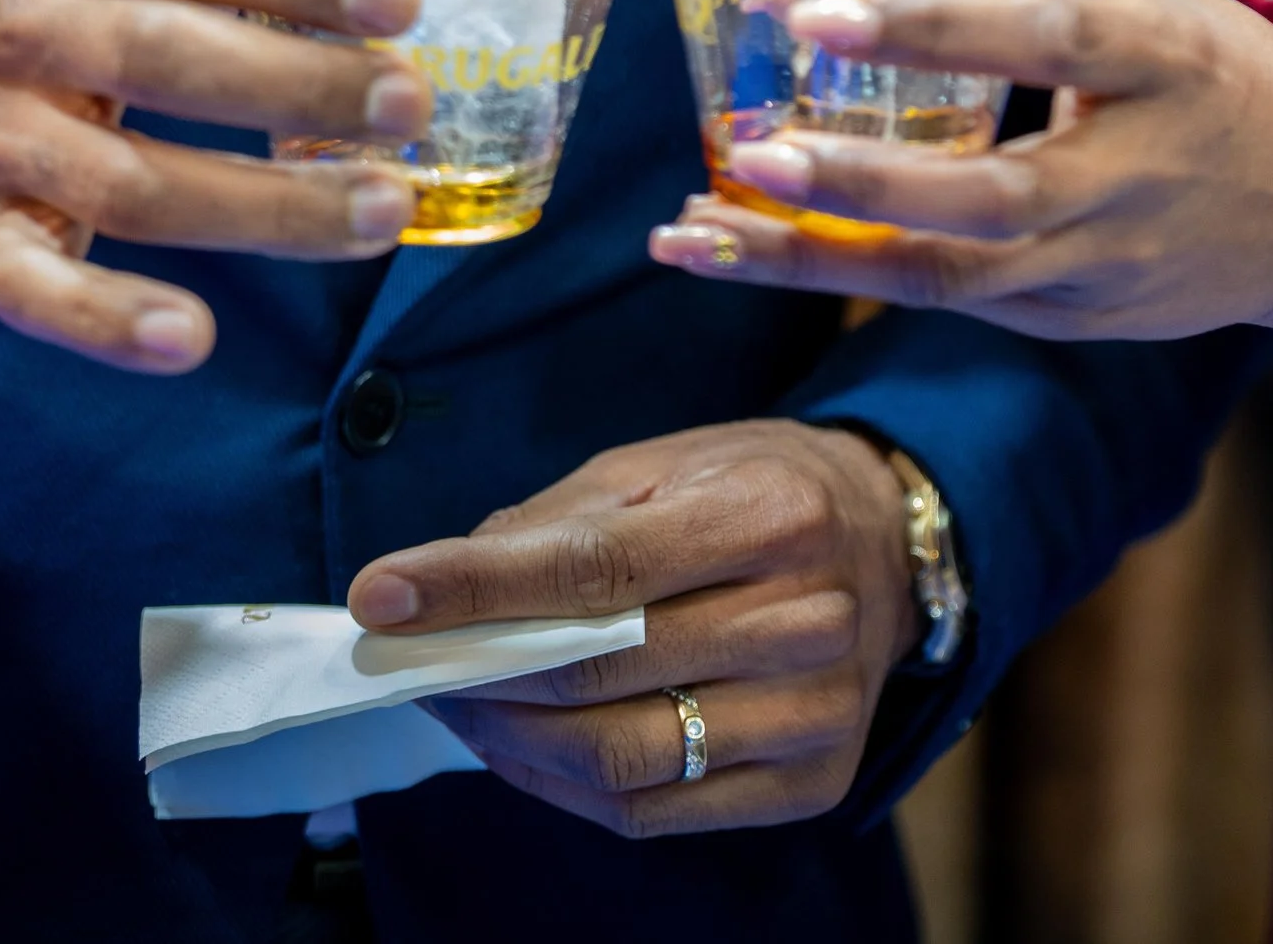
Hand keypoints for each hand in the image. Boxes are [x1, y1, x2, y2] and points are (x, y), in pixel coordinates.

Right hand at [0, 0, 428, 371]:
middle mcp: (28, 29)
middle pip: (164, 61)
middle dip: (295, 86)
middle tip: (412, 105)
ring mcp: (0, 140)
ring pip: (130, 183)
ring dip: (261, 208)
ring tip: (382, 215)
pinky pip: (39, 290)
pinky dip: (111, 320)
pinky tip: (194, 340)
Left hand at [349, 418, 917, 835]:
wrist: (891, 548)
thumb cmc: (759, 489)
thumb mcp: (670, 460)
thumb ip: (563, 517)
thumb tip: (449, 576)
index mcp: (770, 514)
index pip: (594, 566)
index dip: (476, 586)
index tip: (380, 594)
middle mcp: (805, 620)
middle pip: (597, 671)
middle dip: (474, 670)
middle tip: (403, 659)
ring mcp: (813, 716)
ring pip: (618, 759)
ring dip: (505, 740)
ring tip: (454, 704)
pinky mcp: (809, 785)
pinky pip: (653, 812)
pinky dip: (562, 787)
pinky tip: (521, 748)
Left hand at [648, 0, 1272, 345]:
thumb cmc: (1227, 79)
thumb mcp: (1158, 0)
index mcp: (1163, 63)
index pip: (1042, 40)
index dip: (931, 25)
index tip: (815, 10)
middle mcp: (1131, 178)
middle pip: (988, 196)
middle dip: (861, 183)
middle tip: (749, 152)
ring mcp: (1100, 268)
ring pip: (947, 275)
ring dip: (815, 257)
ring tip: (696, 229)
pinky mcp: (1068, 320)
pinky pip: (946, 296)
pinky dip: (844, 276)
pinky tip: (749, 247)